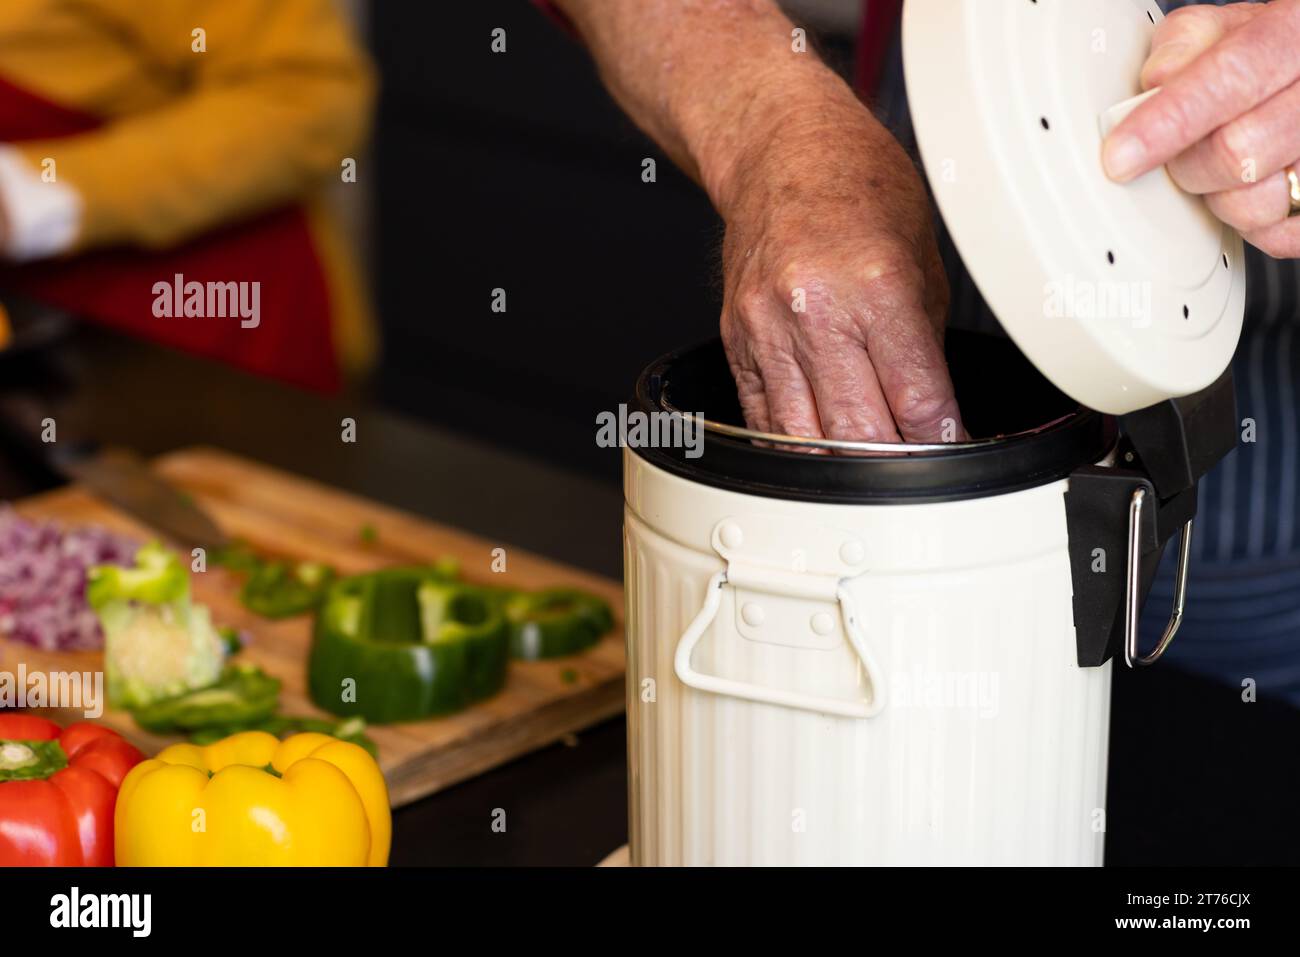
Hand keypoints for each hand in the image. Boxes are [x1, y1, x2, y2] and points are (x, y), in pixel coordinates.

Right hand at [714, 89, 963, 443]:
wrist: (780, 151)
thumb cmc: (857, 188)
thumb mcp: (921, 258)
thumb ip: (923, 343)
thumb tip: (932, 414)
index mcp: (876, 286)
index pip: (918, 400)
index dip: (941, 440)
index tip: (953, 454)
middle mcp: (815, 310)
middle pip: (859, 431)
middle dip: (894, 464)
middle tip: (916, 472)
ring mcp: (766, 329)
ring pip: (805, 437)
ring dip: (842, 465)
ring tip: (869, 473)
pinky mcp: (736, 340)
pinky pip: (763, 417)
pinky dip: (796, 443)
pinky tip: (820, 448)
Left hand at [1102, 1, 1299, 257]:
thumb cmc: (1258, 60)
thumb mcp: (1223, 31)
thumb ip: (1185, 45)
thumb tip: (1156, 80)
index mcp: (1292, 35)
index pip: (1231, 78)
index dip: (1169, 122)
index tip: (1121, 157)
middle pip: (1239, 151)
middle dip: (1190, 165)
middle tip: (1183, 157)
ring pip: (1259, 202)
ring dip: (1222, 198)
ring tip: (1224, 172)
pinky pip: (1279, 236)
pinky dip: (1251, 224)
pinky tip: (1252, 191)